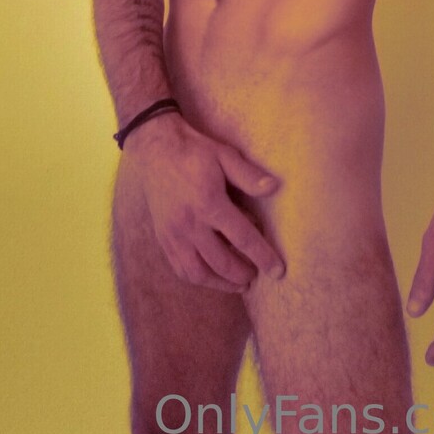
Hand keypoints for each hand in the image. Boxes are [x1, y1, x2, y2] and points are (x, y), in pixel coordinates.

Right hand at [126, 114, 285, 292]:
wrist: (155, 150)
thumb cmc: (194, 151)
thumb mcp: (224, 156)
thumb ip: (248, 175)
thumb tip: (274, 187)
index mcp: (209, 203)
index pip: (242, 237)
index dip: (263, 256)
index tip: (278, 271)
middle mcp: (189, 224)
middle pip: (222, 262)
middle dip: (243, 273)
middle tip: (258, 274)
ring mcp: (173, 234)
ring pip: (198, 273)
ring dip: (221, 284)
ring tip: (239, 283)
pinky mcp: (163, 238)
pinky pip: (180, 268)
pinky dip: (199, 278)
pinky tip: (212, 276)